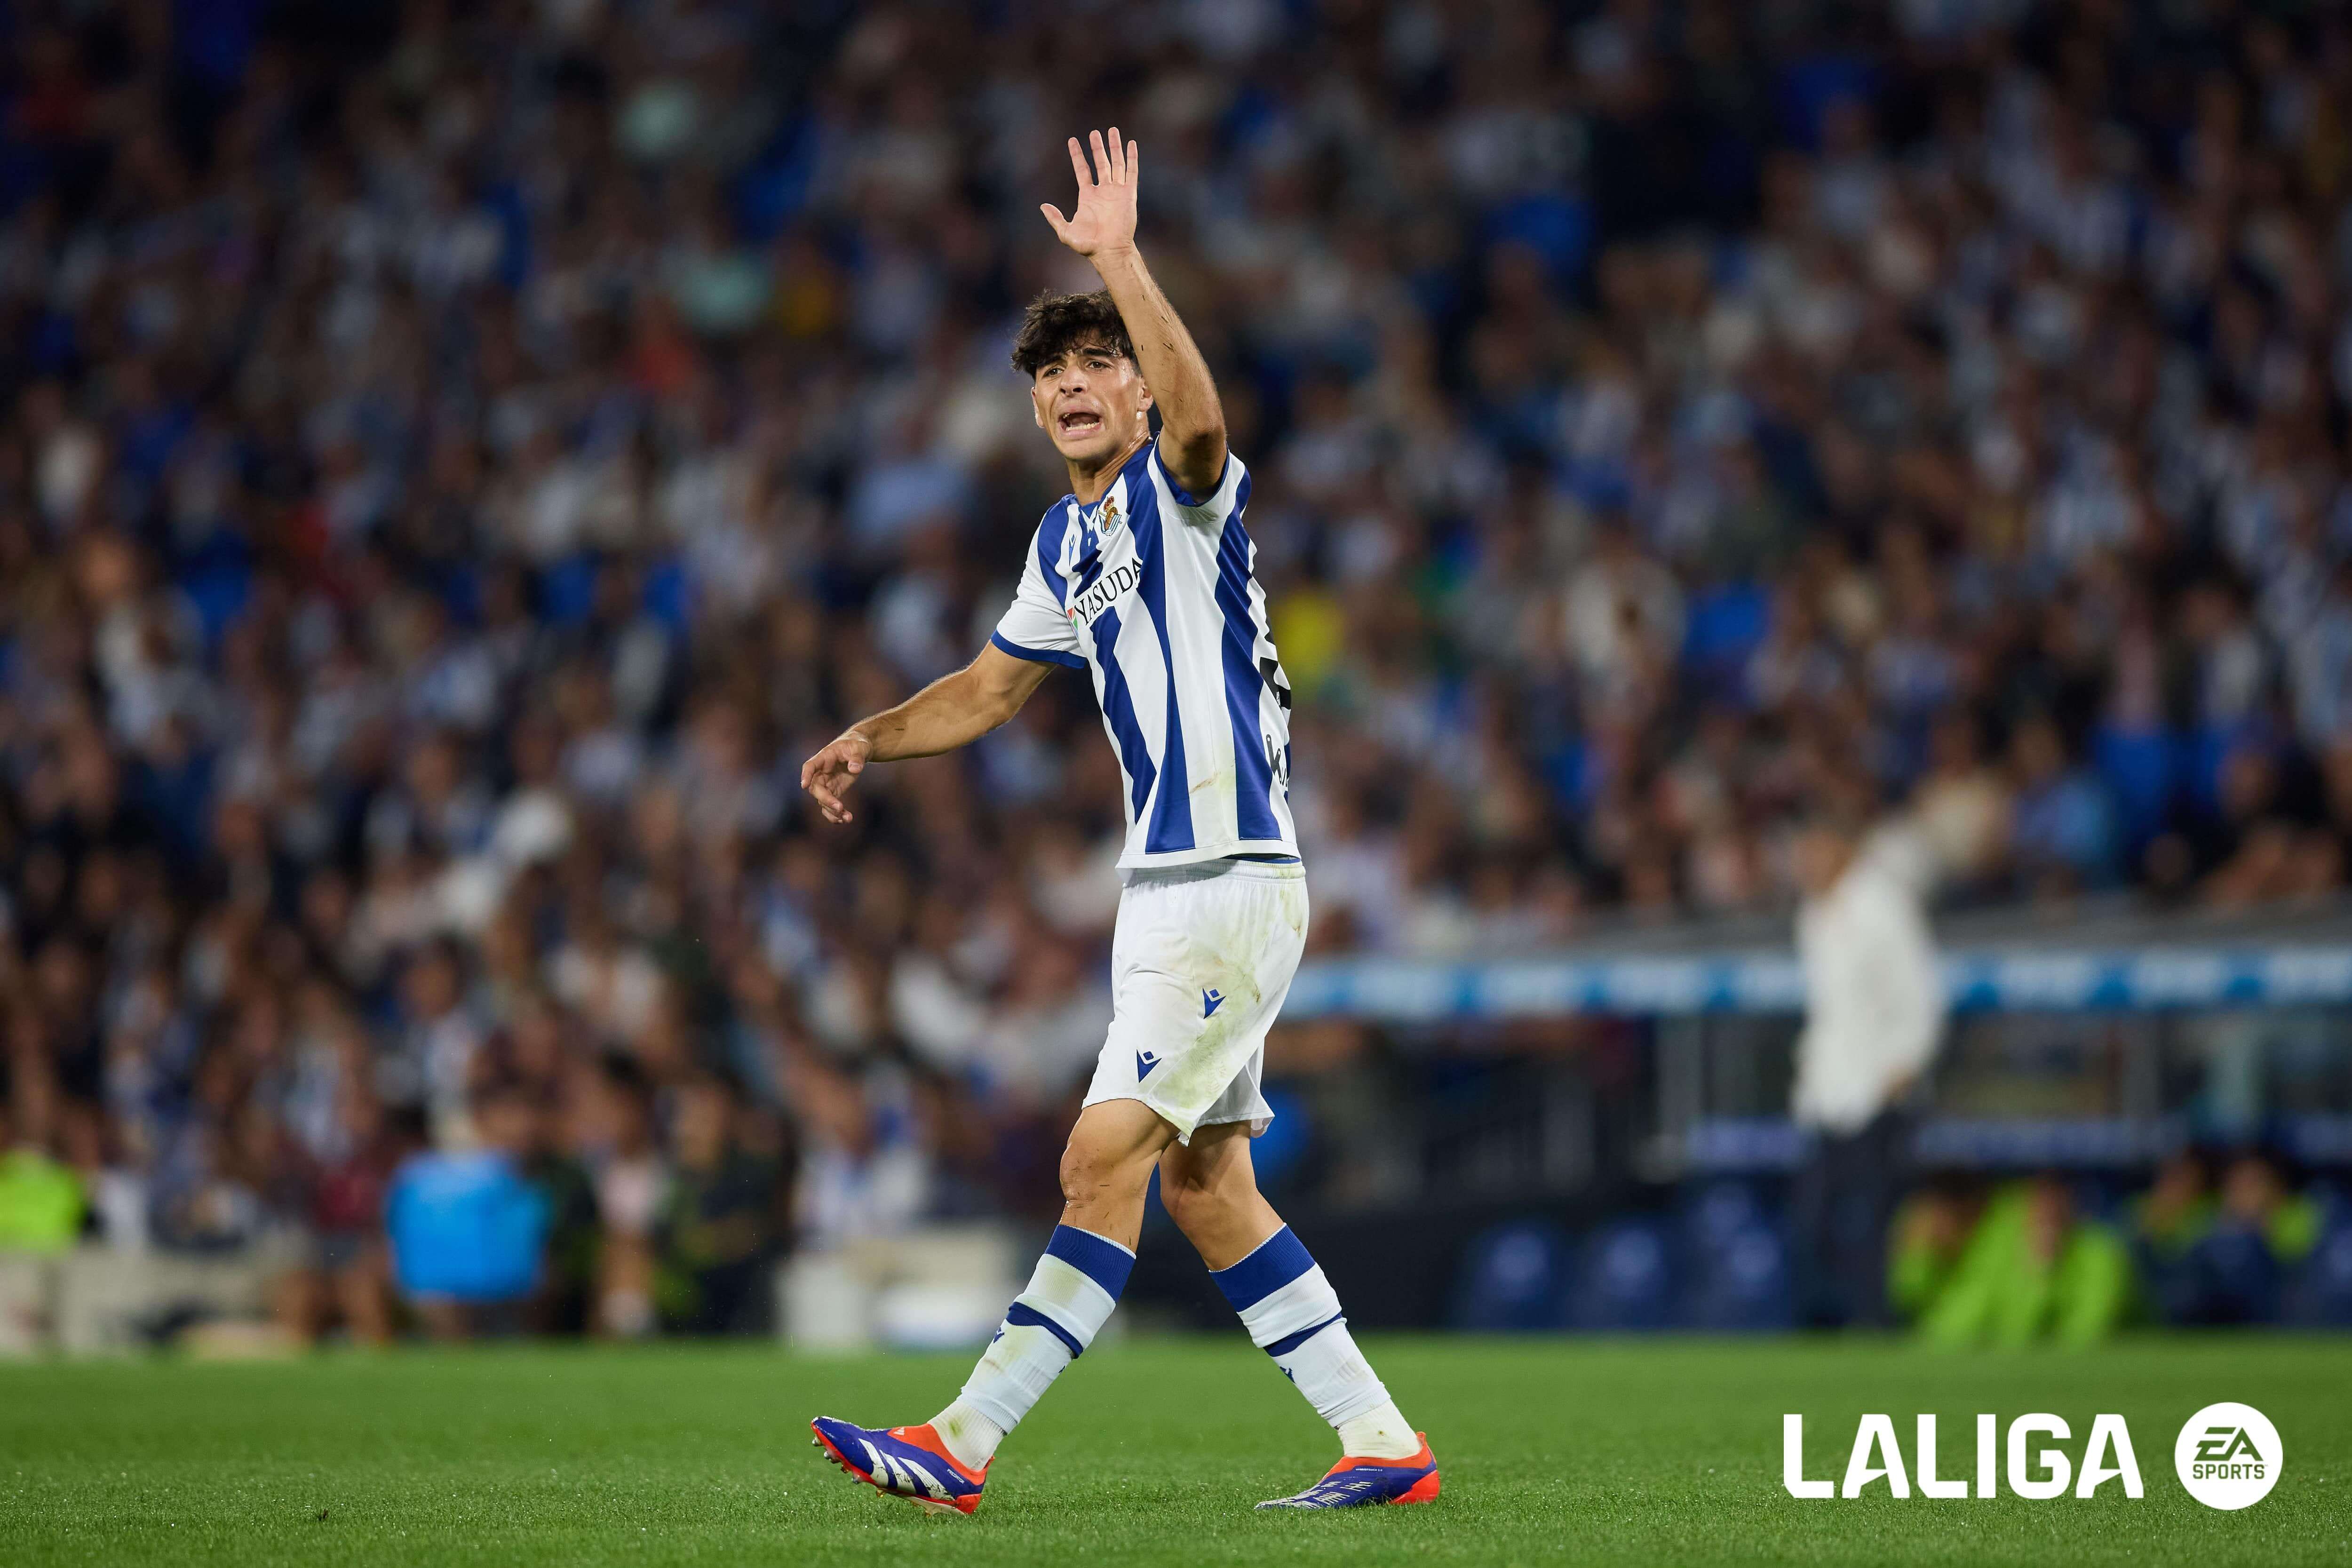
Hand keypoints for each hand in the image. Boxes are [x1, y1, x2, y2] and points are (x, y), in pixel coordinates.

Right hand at [799, 729, 873, 824]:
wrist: (859, 751)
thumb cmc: (857, 745)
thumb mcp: (860, 747)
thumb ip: (857, 757)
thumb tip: (854, 768)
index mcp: (824, 757)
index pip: (810, 766)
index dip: (806, 775)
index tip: (804, 785)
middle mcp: (821, 772)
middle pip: (816, 788)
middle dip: (826, 799)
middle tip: (840, 807)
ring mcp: (826, 783)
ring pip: (822, 801)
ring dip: (832, 812)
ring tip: (847, 818)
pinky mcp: (834, 791)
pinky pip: (830, 806)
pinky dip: (836, 815)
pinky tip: (846, 819)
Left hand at [1040, 128, 1137, 260]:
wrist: (1109, 252)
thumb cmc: (1088, 245)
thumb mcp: (1065, 231)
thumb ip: (1055, 218)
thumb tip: (1042, 206)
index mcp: (1087, 196)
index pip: (1082, 170)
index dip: (1077, 155)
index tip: (1073, 140)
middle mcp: (1102, 191)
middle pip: (1100, 162)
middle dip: (1097, 147)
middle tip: (1095, 132)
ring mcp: (1116, 191)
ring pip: (1116, 163)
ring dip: (1114, 147)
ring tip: (1113, 130)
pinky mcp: (1129, 195)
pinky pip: (1131, 172)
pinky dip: (1132, 158)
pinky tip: (1131, 144)